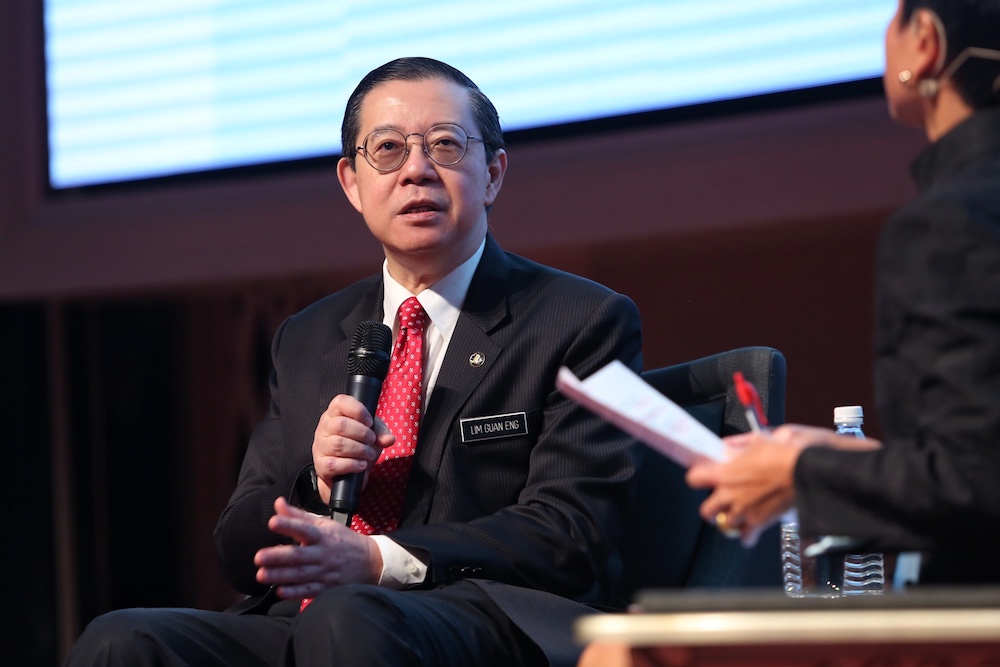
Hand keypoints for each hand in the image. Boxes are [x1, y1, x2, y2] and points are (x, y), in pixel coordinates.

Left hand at [254, 497, 382, 598]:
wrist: (371, 562)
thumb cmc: (342, 541)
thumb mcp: (324, 524)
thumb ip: (298, 516)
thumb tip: (277, 504)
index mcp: (322, 535)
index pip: (304, 528)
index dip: (288, 525)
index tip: (273, 522)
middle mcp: (322, 553)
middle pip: (298, 555)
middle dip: (278, 556)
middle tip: (259, 557)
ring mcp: (325, 572)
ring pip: (300, 574)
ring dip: (280, 575)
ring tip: (261, 575)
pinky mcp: (326, 588)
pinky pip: (309, 590)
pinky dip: (294, 592)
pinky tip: (280, 591)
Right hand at [312, 394, 394, 502]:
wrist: (346, 473)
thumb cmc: (358, 445)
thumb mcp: (371, 434)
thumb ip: (380, 432)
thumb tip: (388, 439)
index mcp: (335, 414)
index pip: (340, 402)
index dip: (358, 410)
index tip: (369, 422)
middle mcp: (324, 428)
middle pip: (340, 425)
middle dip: (362, 433)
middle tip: (372, 440)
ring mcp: (320, 447)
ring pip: (338, 444)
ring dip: (360, 450)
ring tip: (369, 454)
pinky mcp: (321, 466)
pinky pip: (334, 464)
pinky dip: (353, 465)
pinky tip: (361, 465)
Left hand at [686, 424, 880, 542]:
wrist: (804, 471)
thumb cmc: (782, 453)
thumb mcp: (757, 440)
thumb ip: (737, 445)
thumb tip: (726, 446)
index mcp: (724, 473)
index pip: (694, 479)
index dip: (698, 477)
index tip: (703, 477)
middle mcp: (729, 495)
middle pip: (706, 511)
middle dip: (711, 507)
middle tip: (718, 502)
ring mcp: (743, 511)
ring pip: (724, 525)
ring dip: (729, 520)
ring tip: (736, 514)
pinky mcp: (759, 522)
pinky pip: (746, 538)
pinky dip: (746, 536)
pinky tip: (749, 531)